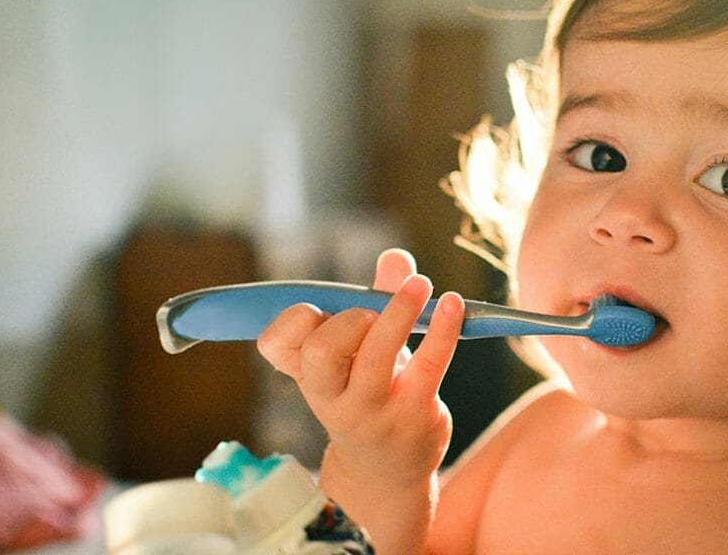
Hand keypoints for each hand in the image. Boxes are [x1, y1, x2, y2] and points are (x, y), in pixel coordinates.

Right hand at [257, 249, 463, 551]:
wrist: (387, 472)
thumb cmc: (368, 398)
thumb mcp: (358, 355)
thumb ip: (373, 302)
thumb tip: (396, 256)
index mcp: (307, 378)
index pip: (275, 344)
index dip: (293, 319)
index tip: (320, 311)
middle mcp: (332, 398)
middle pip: (321, 350)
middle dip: (349, 318)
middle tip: (372, 313)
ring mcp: (373, 410)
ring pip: (375, 354)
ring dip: (399, 309)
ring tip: (419, 286)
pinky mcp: (415, 413)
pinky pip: (430, 362)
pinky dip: (443, 327)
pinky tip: (451, 303)